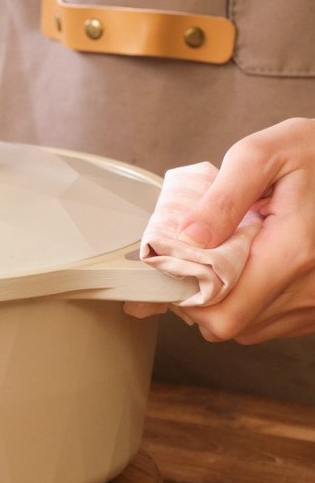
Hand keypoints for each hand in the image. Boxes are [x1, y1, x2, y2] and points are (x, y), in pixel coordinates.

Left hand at [176, 117, 314, 343]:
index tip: (180, 268)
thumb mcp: (261, 157)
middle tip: (200, 259)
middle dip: (203, 298)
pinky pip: (270, 322)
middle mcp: (308, 288)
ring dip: (228, 300)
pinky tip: (253, 266)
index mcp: (291, 254)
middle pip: (230, 325)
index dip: (190, 299)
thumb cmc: (312, 154)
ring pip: (248, 328)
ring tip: (231, 257)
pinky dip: (251, 301)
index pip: (222, 315)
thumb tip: (189, 238)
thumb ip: (222, 199)